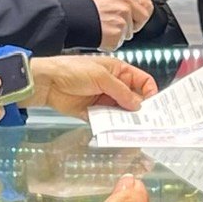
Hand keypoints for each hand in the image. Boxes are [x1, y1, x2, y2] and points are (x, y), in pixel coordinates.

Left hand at [28, 55, 155, 117]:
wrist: (48, 82)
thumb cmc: (74, 70)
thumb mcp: (102, 76)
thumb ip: (121, 91)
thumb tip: (138, 105)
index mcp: (119, 71)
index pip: (142, 81)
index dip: (150, 92)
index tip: (154, 105)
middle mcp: (114, 86)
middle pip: (134, 99)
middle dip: (140, 109)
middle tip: (147, 122)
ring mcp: (104, 100)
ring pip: (122, 112)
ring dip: (126, 120)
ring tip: (133, 129)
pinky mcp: (93, 113)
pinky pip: (107, 121)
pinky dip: (112, 126)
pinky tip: (117, 131)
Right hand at [88, 0, 152, 48]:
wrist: (72, 18)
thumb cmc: (86, 6)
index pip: (145, 10)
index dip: (139, 14)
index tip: (135, 17)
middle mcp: (125, 12)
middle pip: (138, 24)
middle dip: (131, 25)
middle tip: (116, 23)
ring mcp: (121, 25)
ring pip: (127, 34)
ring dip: (119, 33)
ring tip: (104, 27)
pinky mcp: (115, 38)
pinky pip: (118, 43)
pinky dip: (111, 41)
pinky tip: (101, 34)